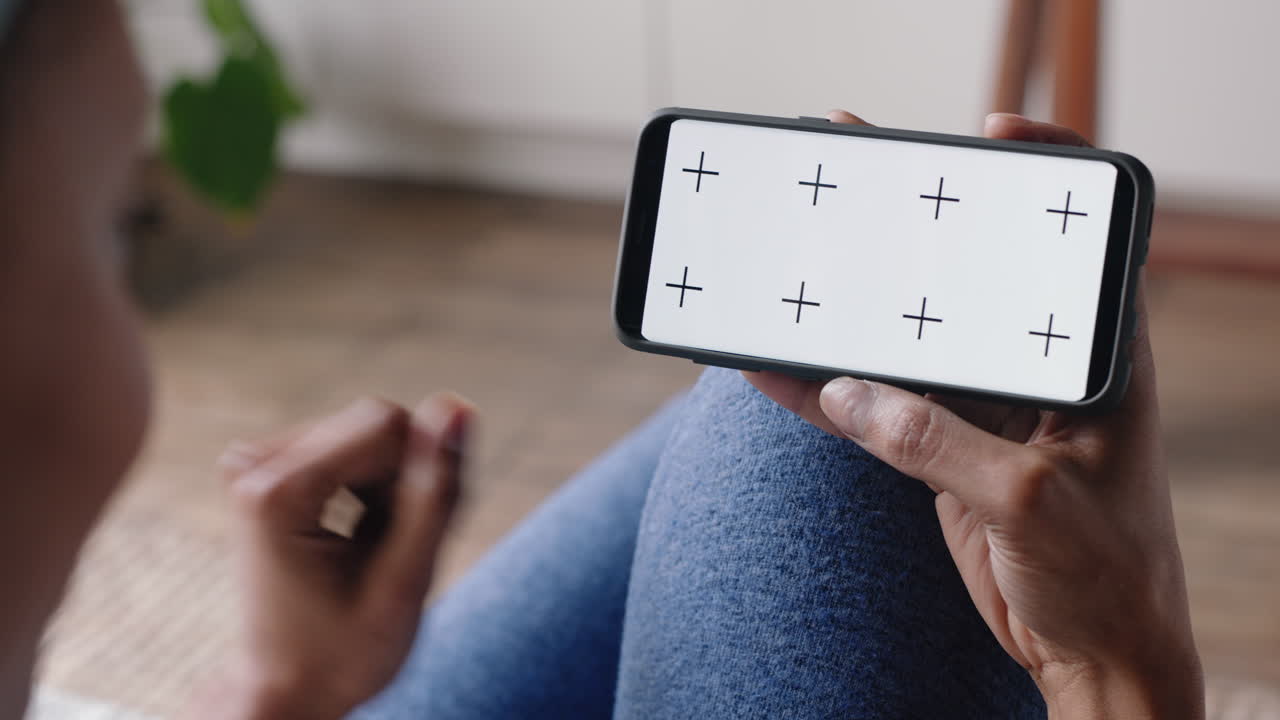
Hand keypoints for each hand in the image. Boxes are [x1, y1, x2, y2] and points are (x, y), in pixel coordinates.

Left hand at [193, 394, 471, 719]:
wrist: (288, 688)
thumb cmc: (344, 650)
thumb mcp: (405, 580)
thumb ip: (435, 492)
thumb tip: (455, 405)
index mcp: (277, 491)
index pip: (388, 426)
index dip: (423, 476)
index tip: (411, 539)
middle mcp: (253, 464)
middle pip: (376, 424)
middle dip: (404, 478)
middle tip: (394, 549)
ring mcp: (255, 462)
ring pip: (368, 432)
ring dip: (389, 484)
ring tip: (373, 548)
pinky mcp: (266, 465)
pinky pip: (347, 444)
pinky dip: (369, 485)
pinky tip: (357, 534)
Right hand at [746, 111, 1202, 718]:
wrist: (1092, 653)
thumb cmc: (1109, 573)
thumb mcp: (1031, 501)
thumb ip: (939, 444)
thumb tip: (852, 395)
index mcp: (1095, 360)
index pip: (1077, 245)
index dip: (1046, 176)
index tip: (990, 135)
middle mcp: (1040, 371)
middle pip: (970, 280)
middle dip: (914, 233)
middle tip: (855, 184)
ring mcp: (988, 411)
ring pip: (908, 346)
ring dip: (853, 315)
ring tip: (794, 267)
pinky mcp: (944, 451)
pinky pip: (874, 409)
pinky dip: (824, 395)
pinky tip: (772, 372)